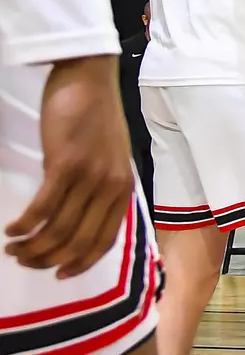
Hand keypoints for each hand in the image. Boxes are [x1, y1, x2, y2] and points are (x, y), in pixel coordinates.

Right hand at [5, 56, 133, 278]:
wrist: (91, 80)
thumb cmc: (96, 118)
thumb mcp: (111, 158)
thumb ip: (101, 187)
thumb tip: (80, 217)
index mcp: (123, 189)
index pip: (104, 241)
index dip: (80, 263)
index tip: (58, 275)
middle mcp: (110, 188)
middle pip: (78, 242)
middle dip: (48, 259)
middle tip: (24, 261)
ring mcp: (89, 178)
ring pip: (58, 229)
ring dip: (31, 245)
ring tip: (12, 248)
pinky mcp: (65, 165)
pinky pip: (43, 208)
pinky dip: (24, 224)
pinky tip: (10, 229)